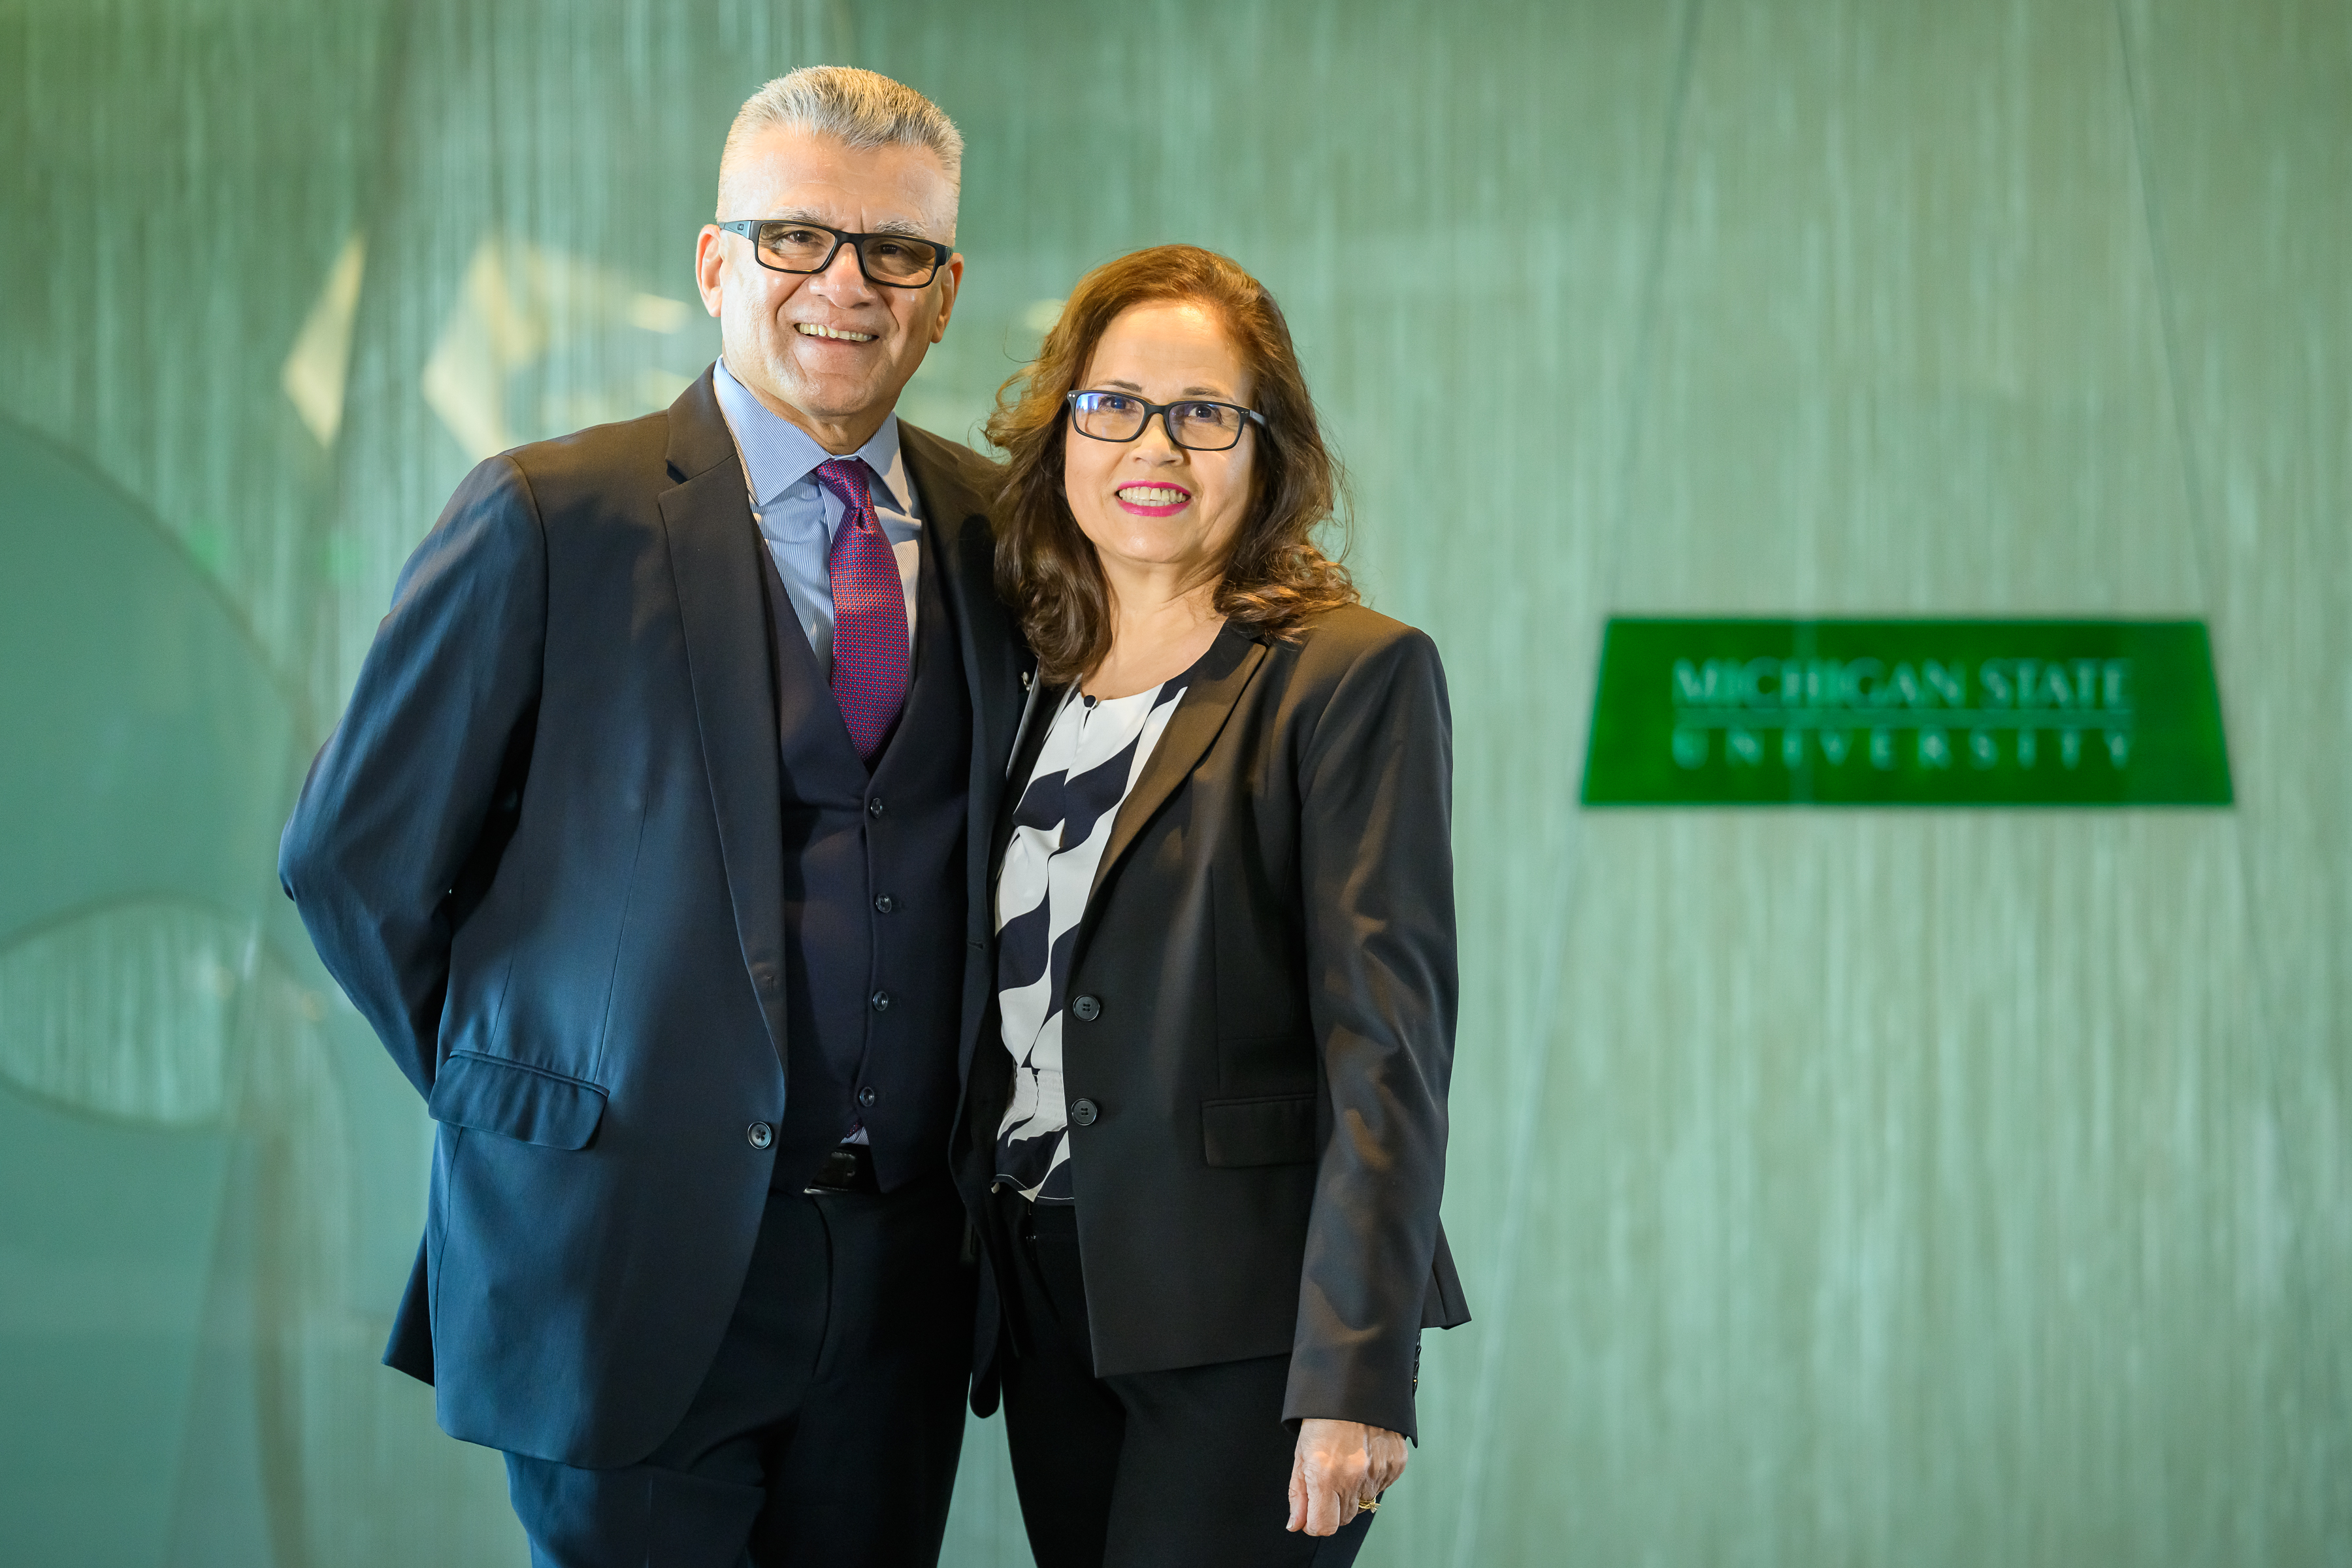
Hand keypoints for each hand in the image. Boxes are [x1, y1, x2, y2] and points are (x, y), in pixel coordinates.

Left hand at [1286, 1418, 1407, 1535]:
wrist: (1355, 1386)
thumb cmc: (1323, 1420)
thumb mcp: (1301, 1455)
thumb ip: (1299, 1495)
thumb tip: (1296, 1525)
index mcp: (1324, 1475)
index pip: (1324, 1526)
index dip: (1315, 1523)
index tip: (1314, 1512)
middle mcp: (1353, 1476)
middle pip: (1344, 1518)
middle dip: (1334, 1506)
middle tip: (1330, 1478)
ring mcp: (1377, 1471)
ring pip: (1364, 1504)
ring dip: (1354, 1492)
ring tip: (1348, 1462)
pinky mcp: (1395, 1464)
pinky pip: (1381, 1488)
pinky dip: (1372, 1479)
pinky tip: (1364, 1456)